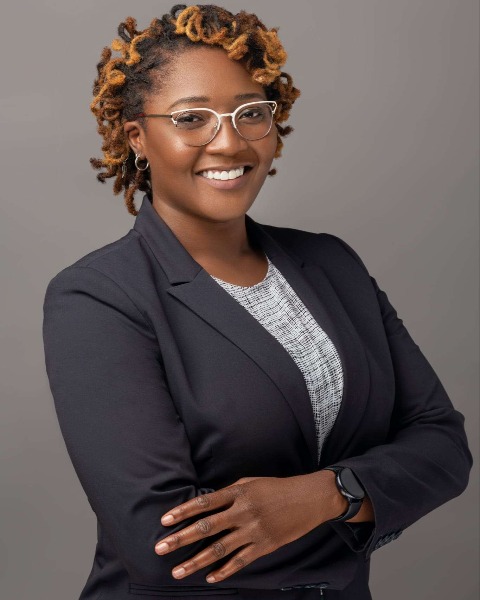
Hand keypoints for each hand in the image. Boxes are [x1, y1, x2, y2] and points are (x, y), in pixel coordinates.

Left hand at [154, 474, 329, 583]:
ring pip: (219, 549)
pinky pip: (240, 561)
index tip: (164, 521)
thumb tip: (205, 506)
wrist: (308, 499)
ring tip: (177, 571)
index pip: (204, 503)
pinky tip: (209, 578)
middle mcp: (243, 511)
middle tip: (160, 548)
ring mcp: (254, 530)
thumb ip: (228, 494)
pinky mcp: (265, 546)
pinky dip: (223, 571)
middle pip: (206, 527)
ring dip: (196, 562)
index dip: (183, 512)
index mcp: (238, 492)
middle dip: (181, 539)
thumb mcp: (250, 483)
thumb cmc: (276, 488)